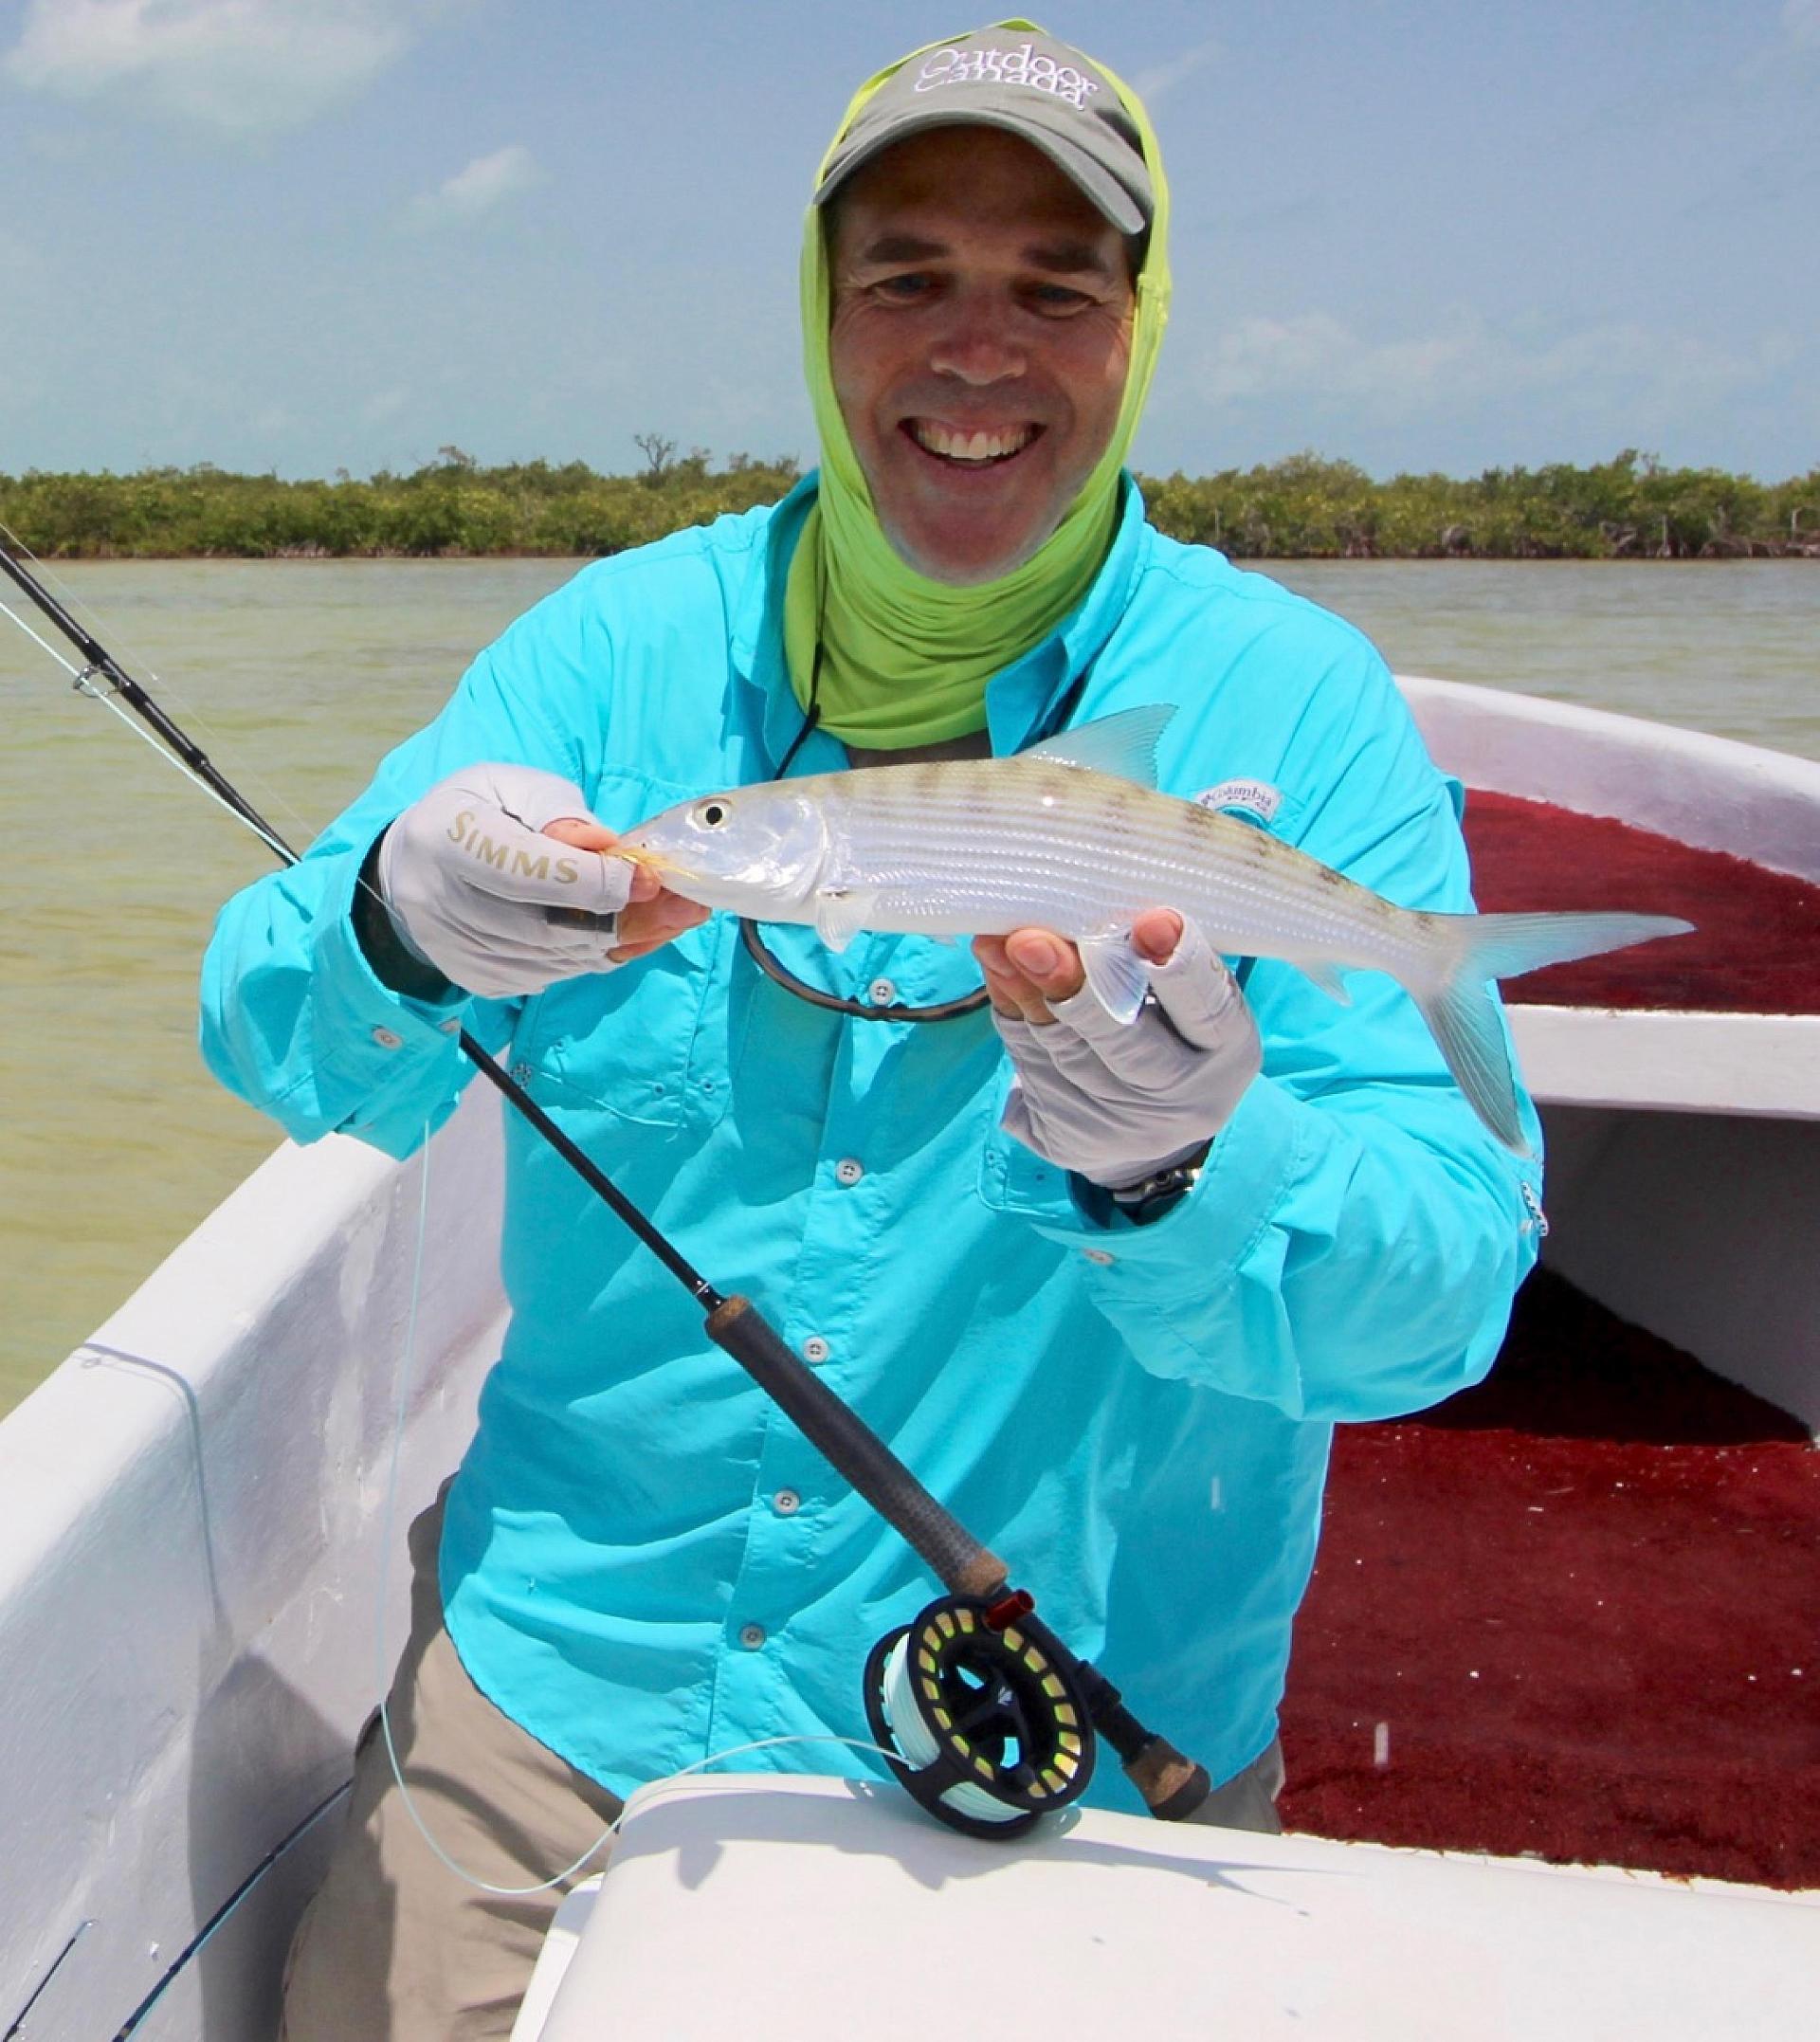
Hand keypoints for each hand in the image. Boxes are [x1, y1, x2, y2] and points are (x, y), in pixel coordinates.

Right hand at [374, 763, 705, 997]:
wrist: (413, 870)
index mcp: (450, 839)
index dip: (593, 880)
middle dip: (626, 918)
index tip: (650, 877)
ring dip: (622, 940)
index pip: (526, 871)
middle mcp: (445, 904)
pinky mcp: (477, 980)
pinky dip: (597, 956)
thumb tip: (608, 849)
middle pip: (549, 928)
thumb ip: (559, 811)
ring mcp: (458, 952)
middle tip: (684, 906)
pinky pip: (553, 976)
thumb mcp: (511, 786)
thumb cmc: (476, 814)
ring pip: (558, 959)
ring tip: (672, 918)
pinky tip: (631, 934)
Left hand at [973, 911, 1260, 1189]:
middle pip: (1125, 1041)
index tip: (1153, 921)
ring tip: (997, 943)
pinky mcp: (1063, 1132)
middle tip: (1031, 941)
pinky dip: (1010, 1006)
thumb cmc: (1176, 1029)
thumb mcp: (1191, 995)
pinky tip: (995, 967)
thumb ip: (1158, 953)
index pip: (1206, 1005)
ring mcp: (1117, 1120)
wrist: (1146, 1127)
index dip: (1180, 964)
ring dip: (1025, 991)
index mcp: (1225, 1047)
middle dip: (1075, 985)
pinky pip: (1029, 1059)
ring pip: (1064, 1048)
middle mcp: (1177, 1092)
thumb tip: (1101, 903)